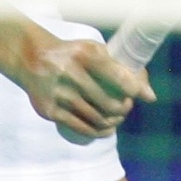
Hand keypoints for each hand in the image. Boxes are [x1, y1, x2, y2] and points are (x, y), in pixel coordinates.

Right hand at [12, 36, 155, 139]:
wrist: (31, 58)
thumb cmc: (73, 53)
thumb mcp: (94, 50)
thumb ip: (121, 67)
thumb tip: (150, 95)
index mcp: (84, 54)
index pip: (117, 75)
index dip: (134, 89)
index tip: (143, 95)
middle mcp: (69, 73)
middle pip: (108, 102)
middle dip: (123, 108)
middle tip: (127, 107)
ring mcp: (58, 94)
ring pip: (95, 118)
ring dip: (112, 121)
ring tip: (118, 117)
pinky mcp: (49, 111)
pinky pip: (80, 127)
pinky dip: (98, 131)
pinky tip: (107, 128)